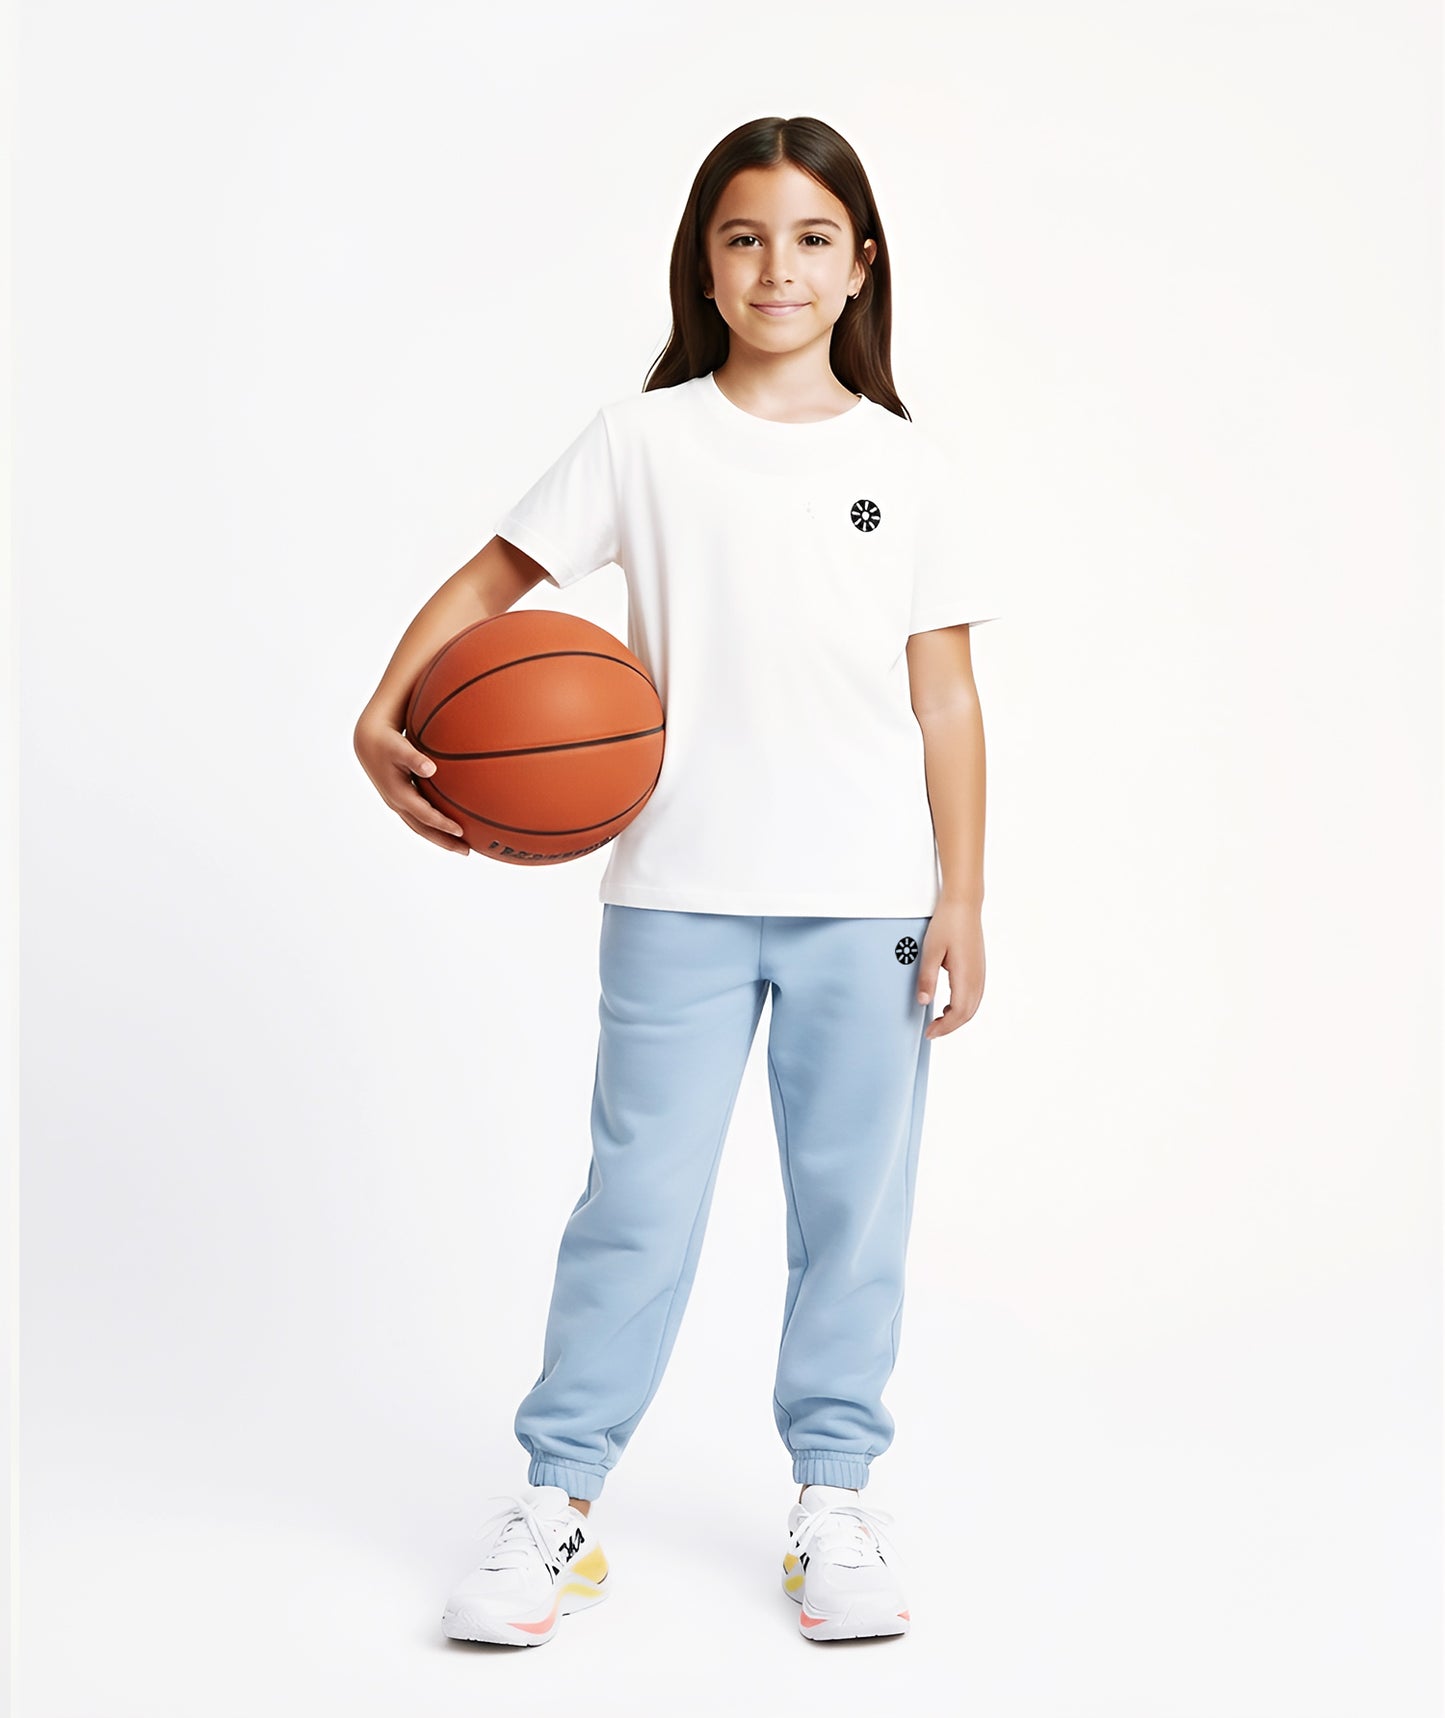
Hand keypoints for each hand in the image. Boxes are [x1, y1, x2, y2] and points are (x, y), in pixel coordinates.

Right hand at [353, 714, 469, 853]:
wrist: (368, 743)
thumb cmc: (386, 743)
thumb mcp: (399, 747)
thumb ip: (415, 758)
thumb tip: (431, 768)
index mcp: (398, 794)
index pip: (423, 814)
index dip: (442, 824)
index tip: (461, 831)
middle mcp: (398, 803)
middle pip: (423, 829)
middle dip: (444, 841)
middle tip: (466, 852)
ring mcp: (398, 804)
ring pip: (421, 827)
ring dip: (440, 838)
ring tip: (461, 846)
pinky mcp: (401, 800)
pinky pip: (420, 819)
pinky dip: (434, 826)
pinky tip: (450, 826)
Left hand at [916, 899, 984, 1039]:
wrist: (964, 904)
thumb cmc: (946, 925)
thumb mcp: (930, 951)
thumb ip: (927, 978)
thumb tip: (923, 1002)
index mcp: (966, 976)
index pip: (957, 1013)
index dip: (943, 1027)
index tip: (928, 1032)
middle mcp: (977, 977)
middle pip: (967, 1014)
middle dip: (950, 1027)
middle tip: (931, 1031)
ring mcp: (981, 973)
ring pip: (973, 1006)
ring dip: (957, 1018)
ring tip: (938, 1021)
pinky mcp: (979, 968)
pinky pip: (975, 996)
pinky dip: (963, 1007)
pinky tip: (949, 1005)